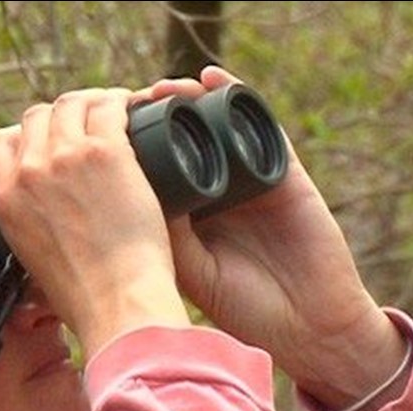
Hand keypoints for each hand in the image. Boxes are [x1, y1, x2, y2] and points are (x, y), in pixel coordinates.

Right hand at [0, 88, 189, 356]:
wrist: (115, 303)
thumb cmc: (84, 295)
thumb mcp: (32, 262)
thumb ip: (28, 233)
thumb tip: (39, 229)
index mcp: (4, 199)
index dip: (23, 136)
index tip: (47, 143)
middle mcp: (28, 172)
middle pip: (36, 115)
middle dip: (61, 116)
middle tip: (88, 124)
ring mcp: (66, 157)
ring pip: (72, 103)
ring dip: (92, 103)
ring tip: (115, 111)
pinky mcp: (106, 152)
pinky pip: (109, 107)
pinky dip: (122, 102)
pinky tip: (134, 108)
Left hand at [140, 66, 405, 407]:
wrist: (308, 328)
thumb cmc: (247, 311)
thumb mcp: (191, 274)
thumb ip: (164, 235)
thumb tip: (126, 190)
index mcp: (188, 223)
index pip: (155, 176)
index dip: (132, 151)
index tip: (104, 132)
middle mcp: (216, 198)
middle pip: (182, 144)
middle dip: (157, 119)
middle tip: (130, 102)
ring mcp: (250, 182)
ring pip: (217, 128)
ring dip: (191, 101)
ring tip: (166, 88)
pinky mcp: (283, 172)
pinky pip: (259, 125)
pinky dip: (237, 97)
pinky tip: (214, 80)